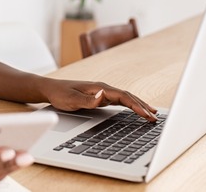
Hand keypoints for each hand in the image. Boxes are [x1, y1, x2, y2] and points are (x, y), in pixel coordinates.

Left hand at [43, 79, 157, 120]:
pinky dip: (130, 106)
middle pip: (128, 97)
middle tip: (155, 118)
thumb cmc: (60, 93)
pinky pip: (120, 102)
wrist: (50, 89)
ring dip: (139, 106)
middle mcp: (103, 89)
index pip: (123, 96)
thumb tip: (102, 96)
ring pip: (126, 99)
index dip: (136, 105)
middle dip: (142, 106)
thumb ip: (87, 99)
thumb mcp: (71, 99)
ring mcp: (103, 93)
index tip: (146, 114)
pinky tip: (136, 111)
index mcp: (99, 88)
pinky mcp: (100, 97)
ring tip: (152, 114)